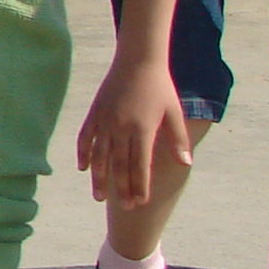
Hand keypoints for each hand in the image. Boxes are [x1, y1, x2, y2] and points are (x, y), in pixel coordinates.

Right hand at [77, 57, 191, 206]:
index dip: (139, 185)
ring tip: (98, 195)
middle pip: (119, 165)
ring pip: (99, 155)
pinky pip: (86, 137)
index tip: (139, 202)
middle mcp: (121, 128)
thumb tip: (185, 163)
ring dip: (98, 177)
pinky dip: (83, 153)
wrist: (137, 61)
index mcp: (142, 129)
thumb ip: (178, 140)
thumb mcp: (174, 113)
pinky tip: (83, 167)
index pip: (140, 165)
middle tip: (122, 207)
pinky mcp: (95, 113)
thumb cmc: (160, 87)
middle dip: (121, 188)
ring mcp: (105, 121)